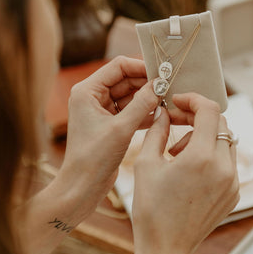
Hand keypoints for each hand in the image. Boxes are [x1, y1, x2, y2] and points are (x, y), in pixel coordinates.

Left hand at [59, 56, 158, 214]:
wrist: (82, 187)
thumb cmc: (94, 158)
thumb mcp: (121, 128)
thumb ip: (142, 104)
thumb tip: (160, 84)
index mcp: (87, 91)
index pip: (118, 66)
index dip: (141, 67)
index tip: (162, 73)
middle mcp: (92, 97)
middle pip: (126, 79)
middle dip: (147, 83)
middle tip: (170, 87)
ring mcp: (101, 111)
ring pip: (131, 96)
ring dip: (148, 98)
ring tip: (169, 100)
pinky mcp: (110, 125)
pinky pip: (131, 111)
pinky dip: (145, 112)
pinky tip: (163, 115)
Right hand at [132, 93, 238, 253]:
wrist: (166, 248)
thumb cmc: (151, 208)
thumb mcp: (146, 163)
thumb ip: (157, 130)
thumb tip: (163, 112)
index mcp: (201, 157)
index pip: (208, 110)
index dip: (192, 99)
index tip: (177, 101)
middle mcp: (223, 167)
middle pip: (219, 121)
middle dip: (197, 116)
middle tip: (175, 122)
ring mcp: (232, 181)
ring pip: (225, 140)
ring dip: (204, 135)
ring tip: (178, 153)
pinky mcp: (234, 192)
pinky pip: (227, 161)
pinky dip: (211, 154)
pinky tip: (189, 169)